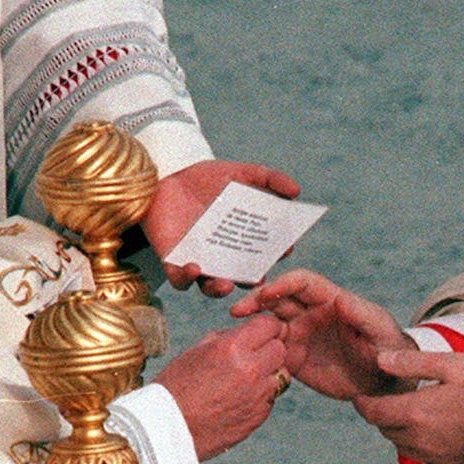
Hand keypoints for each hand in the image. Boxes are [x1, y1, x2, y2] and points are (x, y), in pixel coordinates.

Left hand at [143, 159, 300, 296]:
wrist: (167, 175)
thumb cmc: (206, 179)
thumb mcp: (241, 174)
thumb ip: (269, 180)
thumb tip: (297, 191)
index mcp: (244, 241)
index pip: (265, 254)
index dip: (276, 254)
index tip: (284, 249)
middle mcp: (224, 257)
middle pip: (242, 277)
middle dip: (251, 281)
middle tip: (258, 276)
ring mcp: (199, 261)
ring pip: (212, 287)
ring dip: (219, 289)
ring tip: (225, 283)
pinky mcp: (173, 262)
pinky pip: (180, 280)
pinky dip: (186, 278)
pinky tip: (194, 267)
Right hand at [153, 316, 287, 460]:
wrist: (167, 429)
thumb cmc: (176, 386)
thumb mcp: (197, 350)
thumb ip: (228, 338)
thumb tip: (249, 332)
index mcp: (232, 347)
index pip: (269, 324)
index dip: (264, 326)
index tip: (257, 332)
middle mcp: (250, 370)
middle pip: (280, 349)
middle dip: (269, 349)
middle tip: (252, 355)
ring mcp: (257, 395)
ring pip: (281, 374)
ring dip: (268, 373)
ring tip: (243, 379)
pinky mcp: (258, 416)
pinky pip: (271, 398)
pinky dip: (261, 396)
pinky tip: (238, 399)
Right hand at [230, 269, 413, 399]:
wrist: (387, 382)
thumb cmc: (390, 348)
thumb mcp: (380, 330)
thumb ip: (361, 314)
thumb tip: (340, 298)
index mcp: (329, 300)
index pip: (300, 283)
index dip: (282, 284)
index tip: (266, 294)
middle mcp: (311, 314)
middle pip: (277, 299)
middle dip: (256, 301)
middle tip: (237, 312)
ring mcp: (301, 336)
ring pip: (269, 324)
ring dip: (252, 327)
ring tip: (237, 337)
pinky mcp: (296, 359)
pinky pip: (271, 352)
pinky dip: (258, 352)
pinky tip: (247, 359)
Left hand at [353, 350, 463, 463]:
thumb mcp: (450, 364)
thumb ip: (412, 363)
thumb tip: (379, 360)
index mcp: (417, 412)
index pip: (373, 413)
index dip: (361, 404)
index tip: (359, 396)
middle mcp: (422, 439)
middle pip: (385, 430)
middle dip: (381, 415)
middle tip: (386, 399)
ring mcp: (437, 455)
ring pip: (401, 445)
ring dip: (398, 430)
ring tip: (410, 412)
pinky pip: (423, 455)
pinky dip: (418, 442)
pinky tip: (433, 427)